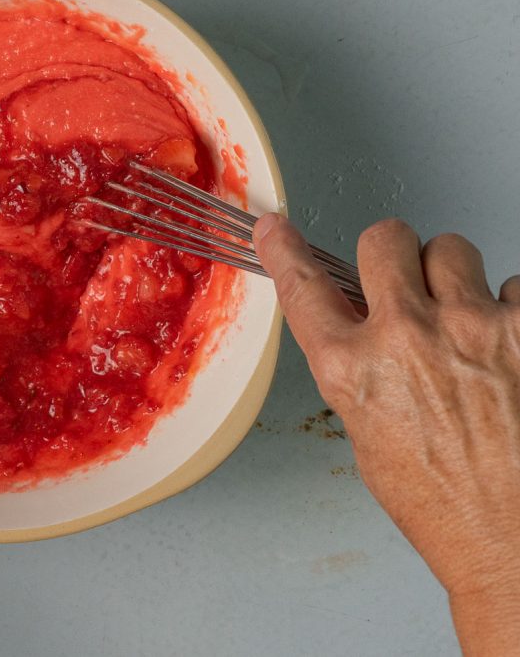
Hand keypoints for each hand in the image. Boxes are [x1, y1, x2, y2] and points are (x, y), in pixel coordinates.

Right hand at [255, 213, 519, 654]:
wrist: (515, 543)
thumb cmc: (443, 505)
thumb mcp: (366, 435)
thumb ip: (356, 370)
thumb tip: (358, 326)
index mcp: (351, 369)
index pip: (303, 286)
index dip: (283, 249)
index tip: (275, 228)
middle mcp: (406, 337)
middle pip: (385, 237)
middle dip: (390, 252)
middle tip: (403, 278)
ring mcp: (473, 328)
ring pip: (452, 247)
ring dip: (451, 276)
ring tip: (462, 317)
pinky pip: (516, 284)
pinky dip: (510, 307)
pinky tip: (506, 344)